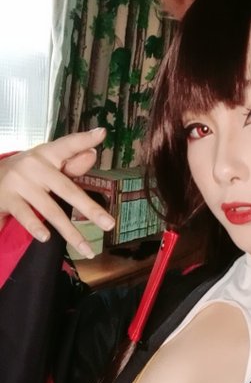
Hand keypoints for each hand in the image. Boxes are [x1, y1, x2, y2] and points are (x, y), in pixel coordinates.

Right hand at [0, 128, 114, 257]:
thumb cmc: (25, 175)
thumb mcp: (46, 165)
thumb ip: (70, 163)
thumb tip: (93, 154)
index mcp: (46, 155)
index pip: (67, 145)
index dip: (83, 140)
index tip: (101, 133)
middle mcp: (34, 166)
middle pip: (67, 189)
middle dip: (90, 209)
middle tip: (109, 224)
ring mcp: (20, 182)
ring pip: (51, 210)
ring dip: (70, 232)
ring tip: (86, 248)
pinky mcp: (8, 198)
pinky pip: (25, 215)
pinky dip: (35, 227)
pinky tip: (46, 238)